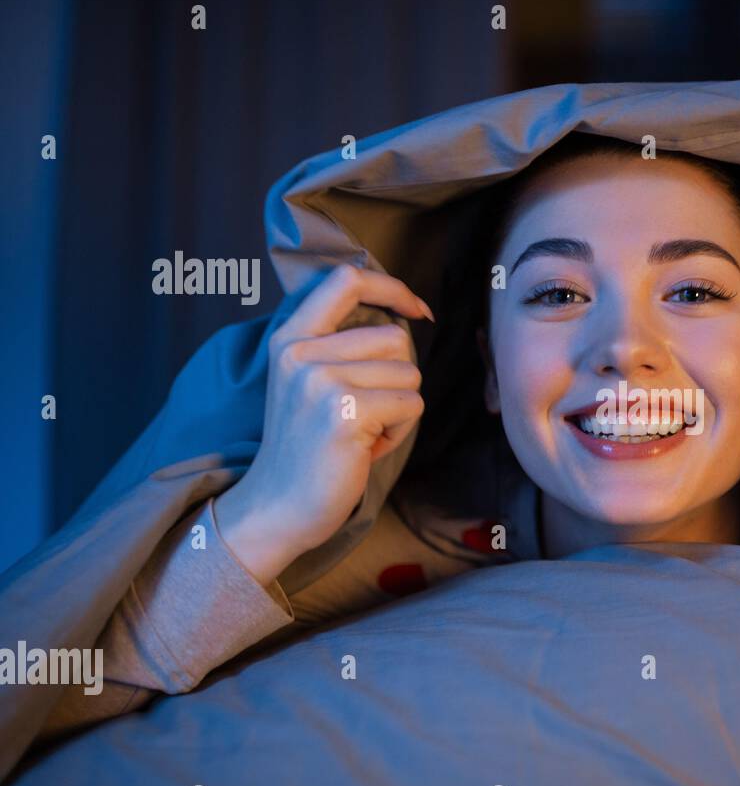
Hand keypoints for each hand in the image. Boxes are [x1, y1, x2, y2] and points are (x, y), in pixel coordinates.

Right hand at [215, 265, 432, 583]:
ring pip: (409, 374)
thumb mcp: (307, 381)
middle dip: (397, 379)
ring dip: (399, 409)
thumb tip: (402, 318)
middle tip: (365, 414)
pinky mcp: (345, 411)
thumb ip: (339, 346)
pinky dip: (400, 431)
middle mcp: (301, 352)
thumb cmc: (307, 446)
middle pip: (395, 338)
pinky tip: (366, 447)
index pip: (347, 279)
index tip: (416, 309)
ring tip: (362, 432)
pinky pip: (411, 405)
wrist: (278, 506)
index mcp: (290, 337)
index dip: (392, 287)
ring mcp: (321, 380)